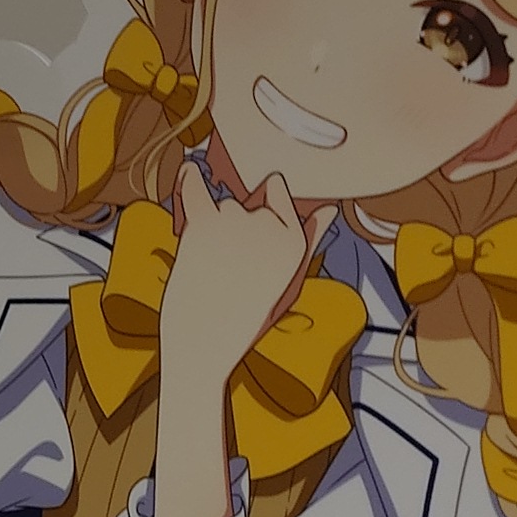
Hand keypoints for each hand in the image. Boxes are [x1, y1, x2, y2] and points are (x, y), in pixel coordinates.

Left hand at [158, 157, 315, 393]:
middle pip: (248, 201)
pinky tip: (189, 170)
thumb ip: (307, 240)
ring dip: (212, 222)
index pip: (278, 193)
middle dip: (236, 223)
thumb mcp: (287, 282)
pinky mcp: (204, 224)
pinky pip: (195, 188)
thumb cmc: (244, 320)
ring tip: (208, 264)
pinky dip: (189, 178)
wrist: (203, 345)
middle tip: (225, 261)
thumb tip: (328, 210)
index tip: (251, 220)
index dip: (261, 206)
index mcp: (295, 241)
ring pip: (222, 204)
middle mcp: (272, 225)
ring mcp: (238, 221)